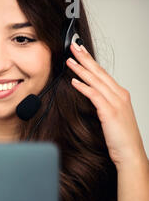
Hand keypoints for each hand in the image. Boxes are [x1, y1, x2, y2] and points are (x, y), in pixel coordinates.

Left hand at [66, 41, 147, 169]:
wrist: (130, 153)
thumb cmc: (120, 138)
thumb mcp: (111, 116)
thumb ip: (102, 104)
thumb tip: (90, 96)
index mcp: (120, 94)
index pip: (103, 73)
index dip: (90, 61)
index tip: (80, 52)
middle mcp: (119, 95)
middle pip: (99, 72)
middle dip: (85, 58)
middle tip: (73, 47)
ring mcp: (115, 103)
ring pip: (96, 81)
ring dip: (81, 70)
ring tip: (69, 61)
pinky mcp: (109, 112)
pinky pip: (94, 96)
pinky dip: (84, 87)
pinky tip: (74, 81)